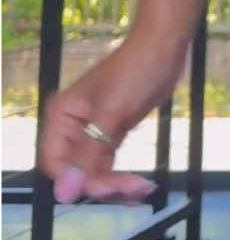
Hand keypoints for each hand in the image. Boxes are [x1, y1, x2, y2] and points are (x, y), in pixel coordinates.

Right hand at [38, 31, 189, 205]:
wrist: (164, 47)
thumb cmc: (135, 71)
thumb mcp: (111, 113)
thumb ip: (88, 154)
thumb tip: (65, 192)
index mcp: (62, 117)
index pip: (55, 164)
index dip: (76, 181)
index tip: (104, 187)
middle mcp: (72, 127)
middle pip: (77, 173)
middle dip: (103, 185)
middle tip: (134, 189)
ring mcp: (93, 132)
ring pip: (95, 173)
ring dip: (116, 186)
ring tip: (143, 189)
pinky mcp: (113, 134)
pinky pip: (110, 165)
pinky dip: (122, 177)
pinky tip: (140, 186)